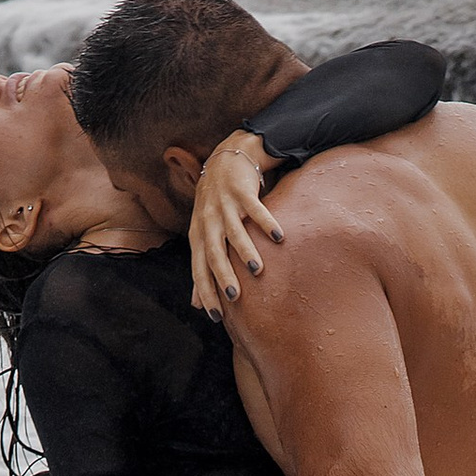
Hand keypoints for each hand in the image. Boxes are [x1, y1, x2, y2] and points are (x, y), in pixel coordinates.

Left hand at [188, 129, 283, 317]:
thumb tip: (196, 306)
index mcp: (199, 235)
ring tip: (257, 269)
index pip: (199, 269)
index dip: (206, 292)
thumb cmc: (216, 205)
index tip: (216, 316)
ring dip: (245, 249)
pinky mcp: (241, 190)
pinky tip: (278, 236)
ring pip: (233, 231)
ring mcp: (224, 204)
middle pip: (214, 252)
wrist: (226, 159)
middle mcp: (208, 221)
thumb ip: (202, 269)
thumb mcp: (204, 236)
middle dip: (223, 274)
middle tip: (235, 296)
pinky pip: (254, 208)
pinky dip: (266, 221)